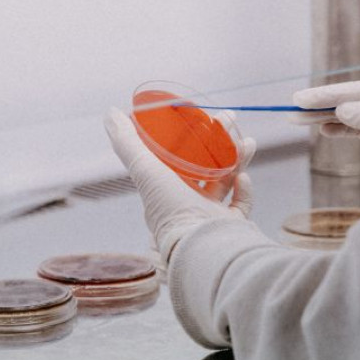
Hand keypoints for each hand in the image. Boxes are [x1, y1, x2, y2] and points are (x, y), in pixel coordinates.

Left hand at [104, 107, 255, 262]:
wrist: (204, 246)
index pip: (177, 157)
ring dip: (236, 157)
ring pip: (226, 179)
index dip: (188, 135)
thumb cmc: (172, 211)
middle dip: (218, 139)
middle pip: (204, 164)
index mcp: (166, 191)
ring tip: (248, 142)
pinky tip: (243, 177)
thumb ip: (127, 143)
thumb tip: (111, 113)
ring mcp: (210, 215)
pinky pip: (241, 203)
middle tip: (229, 119)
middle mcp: (187, 203)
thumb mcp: (146, 171)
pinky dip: (244, 189)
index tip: (199, 115)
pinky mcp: (232, 225)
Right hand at [292, 79, 359, 184]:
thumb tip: (342, 109)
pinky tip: (323, 129)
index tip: (304, 99)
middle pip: (355, 99)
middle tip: (293, 109)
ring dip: (327, 117)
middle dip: (324, 104)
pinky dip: (341, 129)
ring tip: (299, 121)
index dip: (331, 94)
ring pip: (354, 114)